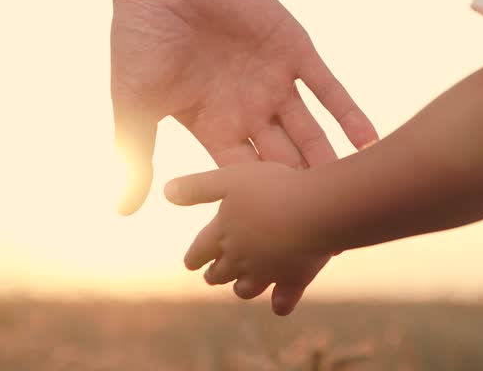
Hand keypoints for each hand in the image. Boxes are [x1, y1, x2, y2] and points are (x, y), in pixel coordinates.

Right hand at [108, 0, 377, 215]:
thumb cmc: (141, 38)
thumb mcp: (134, 105)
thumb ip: (137, 156)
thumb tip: (124, 210)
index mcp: (216, 128)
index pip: (244, 180)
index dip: (261, 210)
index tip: (283, 243)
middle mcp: (250, 111)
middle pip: (285, 164)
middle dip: (304, 195)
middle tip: (332, 229)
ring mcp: (274, 83)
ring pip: (311, 131)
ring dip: (332, 161)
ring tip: (356, 192)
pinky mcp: (294, 51)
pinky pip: (327, 88)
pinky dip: (348, 113)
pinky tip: (369, 138)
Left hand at [164, 162, 330, 315]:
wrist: (315, 209)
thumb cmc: (273, 188)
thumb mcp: (230, 178)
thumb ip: (198, 187)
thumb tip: (167, 191)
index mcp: (222, 234)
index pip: (199, 251)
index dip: (194, 257)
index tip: (190, 262)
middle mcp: (240, 259)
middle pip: (219, 273)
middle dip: (214, 273)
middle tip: (212, 274)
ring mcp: (266, 273)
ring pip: (246, 289)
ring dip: (241, 287)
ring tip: (242, 285)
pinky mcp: (293, 280)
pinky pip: (283, 300)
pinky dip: (279, 303)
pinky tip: (279, 303)